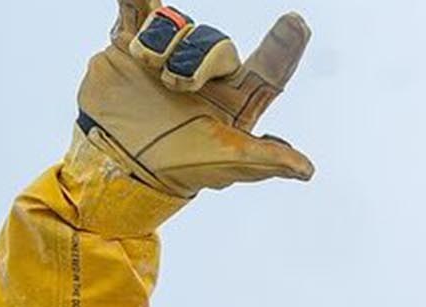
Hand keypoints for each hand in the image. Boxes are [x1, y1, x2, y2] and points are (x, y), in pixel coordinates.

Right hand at [75, 1, 313, 197]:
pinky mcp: (130, 43)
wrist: (117, 161)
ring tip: (149, 68)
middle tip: (178, 86)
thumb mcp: (225, 164)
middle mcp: (207, 72)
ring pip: (179, 24)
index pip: (270, 68)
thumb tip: (307, 171)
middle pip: (218, 42)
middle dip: (198, 60)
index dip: (285, 45)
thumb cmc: (178, 167)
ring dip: (163, 45)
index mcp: (236, 98)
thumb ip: (266, 159)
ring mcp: (169, 54)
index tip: (298, 24)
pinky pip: (138, 8)